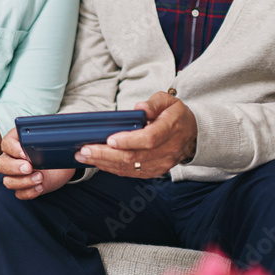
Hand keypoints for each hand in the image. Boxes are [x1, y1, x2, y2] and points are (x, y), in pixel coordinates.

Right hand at [0, 128, 74, 198]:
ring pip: (8, 181)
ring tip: (40, 177)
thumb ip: (49, 136)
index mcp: (16, 142)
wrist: (62, 164)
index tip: (24, 153)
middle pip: (1, 164)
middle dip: (14, 167)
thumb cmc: (54, 148)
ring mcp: (16, 175)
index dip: (13, 149)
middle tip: (29, 167)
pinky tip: (40, 187)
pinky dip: (29, 192)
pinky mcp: (24, 188)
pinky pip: (19, 193)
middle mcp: (12, 159)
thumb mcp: (52, 139)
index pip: (6, 144)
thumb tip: (54, 139)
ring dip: (23, 181)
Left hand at [74, 92, 196, 177]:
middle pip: (134, 157)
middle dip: (106, 154)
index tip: (109, 139)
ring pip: (130, 167)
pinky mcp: (155, 171)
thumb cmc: (175, 115)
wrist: (191, 134)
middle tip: (84, 150)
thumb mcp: (167, 100)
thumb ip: (153, 103)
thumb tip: (139, 108)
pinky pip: (132, 173)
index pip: (148, 139)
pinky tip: (97, 162)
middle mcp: (167, 150)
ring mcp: (161, 164)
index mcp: (170, 129)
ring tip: (84, 157)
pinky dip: (113, 168)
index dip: (128, 141)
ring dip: (104, 163)